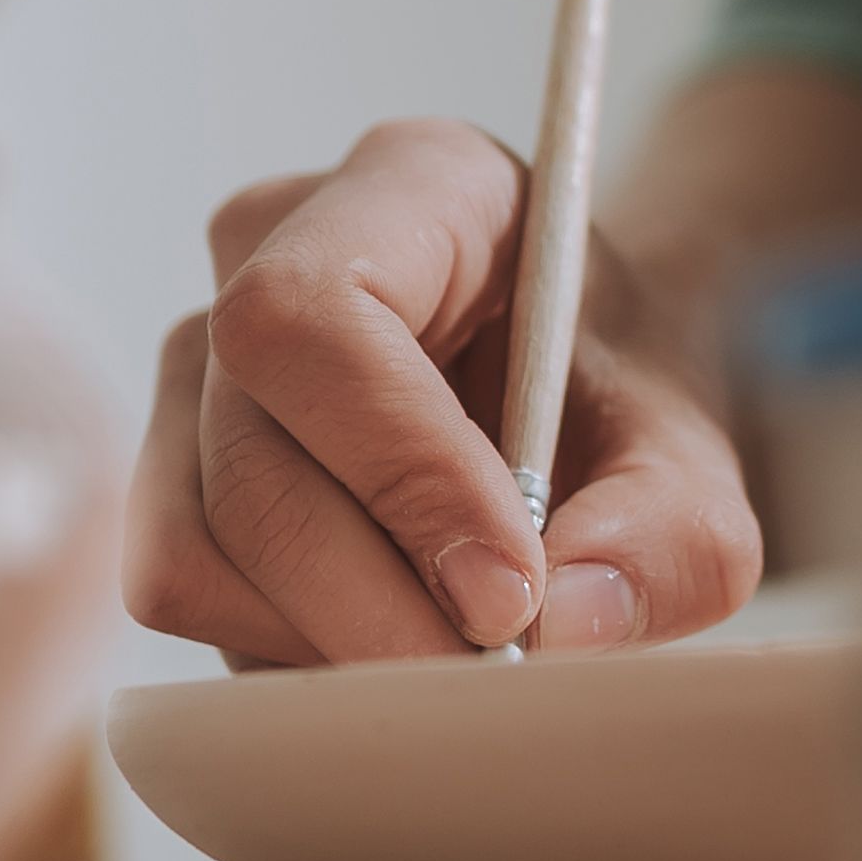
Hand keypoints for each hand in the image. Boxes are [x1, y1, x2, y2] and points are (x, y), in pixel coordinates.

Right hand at [119, 118, 762, 667]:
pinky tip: (390, 637)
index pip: (312, 319)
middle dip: (369, 605)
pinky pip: (185, 592)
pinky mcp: (173, 463)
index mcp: (408, 184)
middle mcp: (264, 250)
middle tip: (492, 676)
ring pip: (191, 549)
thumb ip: (667, 533)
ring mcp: (198, 360)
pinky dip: (285, 652)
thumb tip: (567, 624)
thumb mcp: (688, 448)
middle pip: (246, 461)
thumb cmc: (621, 387)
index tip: (507, 595)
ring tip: (453, 654)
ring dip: (323, 642)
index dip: (398, 473)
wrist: (576, 388)